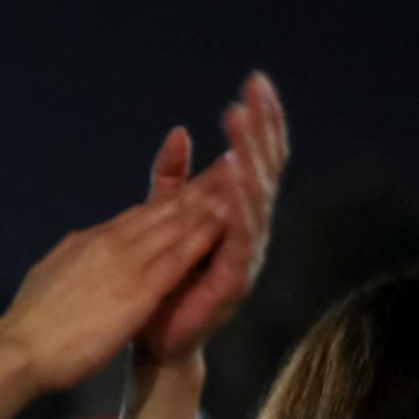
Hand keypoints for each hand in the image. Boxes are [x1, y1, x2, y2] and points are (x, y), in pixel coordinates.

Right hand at [0, 183, 227, 395]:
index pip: (137, 215)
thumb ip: (72, 260)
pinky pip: (177, 256)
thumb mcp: (51, 277)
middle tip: (225, 166)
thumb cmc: (30, 325)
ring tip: (234, 183)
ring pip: (173, 225)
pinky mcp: (137, 290)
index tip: (191, 187)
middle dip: (195, 190)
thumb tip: (79, 245)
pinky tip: (222, 224)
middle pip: (160, 210)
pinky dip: (200, 236)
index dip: (168, 200)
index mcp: (89, 242)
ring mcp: (124, 264)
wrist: (19, 350)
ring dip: (205, 203)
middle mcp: (108, 243)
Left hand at [134, 72, 287, 362]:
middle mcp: (249, 228)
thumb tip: (180, 131)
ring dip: (249, 161)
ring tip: (243, 126)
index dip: (259, 119)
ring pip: (255, 199)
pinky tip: (234, 184)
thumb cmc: (164, 278)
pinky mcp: (233, 282)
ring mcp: (246, 255)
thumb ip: (171, 179)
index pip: (254, 155)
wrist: (155, 338)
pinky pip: (240, 242)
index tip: (255, 80)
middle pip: (263, 169)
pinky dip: (239, 212)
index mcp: (234, 210)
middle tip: (256, 90)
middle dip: (260, 128)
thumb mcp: (163, 218)